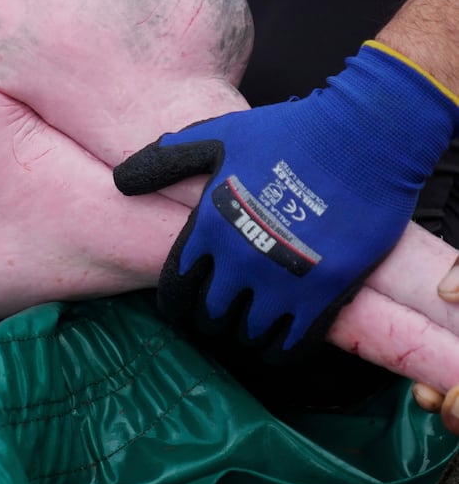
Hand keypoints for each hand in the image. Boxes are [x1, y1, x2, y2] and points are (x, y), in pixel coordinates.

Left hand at [114, 43, 458, 361]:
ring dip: (243, 332)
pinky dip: (280, 350)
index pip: (175, 286)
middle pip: (210, 314)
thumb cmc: (286, 134)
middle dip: (209, 315)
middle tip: (218, 310)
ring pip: (248, 333)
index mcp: (208, 226)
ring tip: (248, 322)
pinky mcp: (325, 293)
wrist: (363, 136)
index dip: (174, 301)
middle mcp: (239, 260)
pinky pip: (292, 344)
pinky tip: (277, 343)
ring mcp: (283, 280)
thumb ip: (164, 161)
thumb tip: (120, 180)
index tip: (180, 303)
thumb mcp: (216, 138)